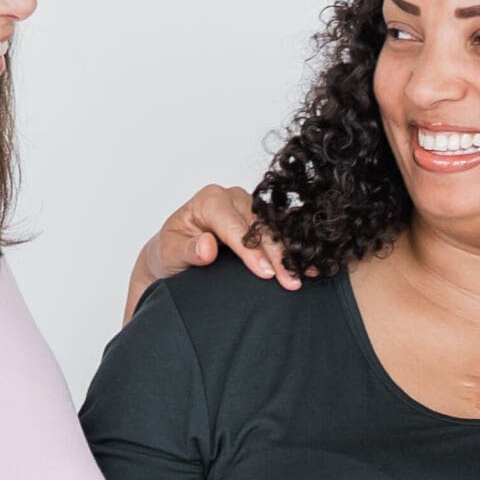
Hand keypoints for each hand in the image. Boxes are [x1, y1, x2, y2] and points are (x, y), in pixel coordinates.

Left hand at [125, 184, 297, 317]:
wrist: (176, 255)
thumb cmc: (171, 252)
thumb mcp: (170, 253)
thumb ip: (187, 250)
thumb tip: (207, 246)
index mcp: (210, 200)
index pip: (235, 226)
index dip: (251, 250)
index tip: (265, 273)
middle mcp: (233, 198)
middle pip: (260, 227)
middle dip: (275, 255)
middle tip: (289, 281)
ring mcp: (251, 208)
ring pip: (274, 230)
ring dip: (290, 254)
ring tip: (304, 276)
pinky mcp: (262, 222)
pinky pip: (281, 234)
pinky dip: (294, 251)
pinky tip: (309, 267)